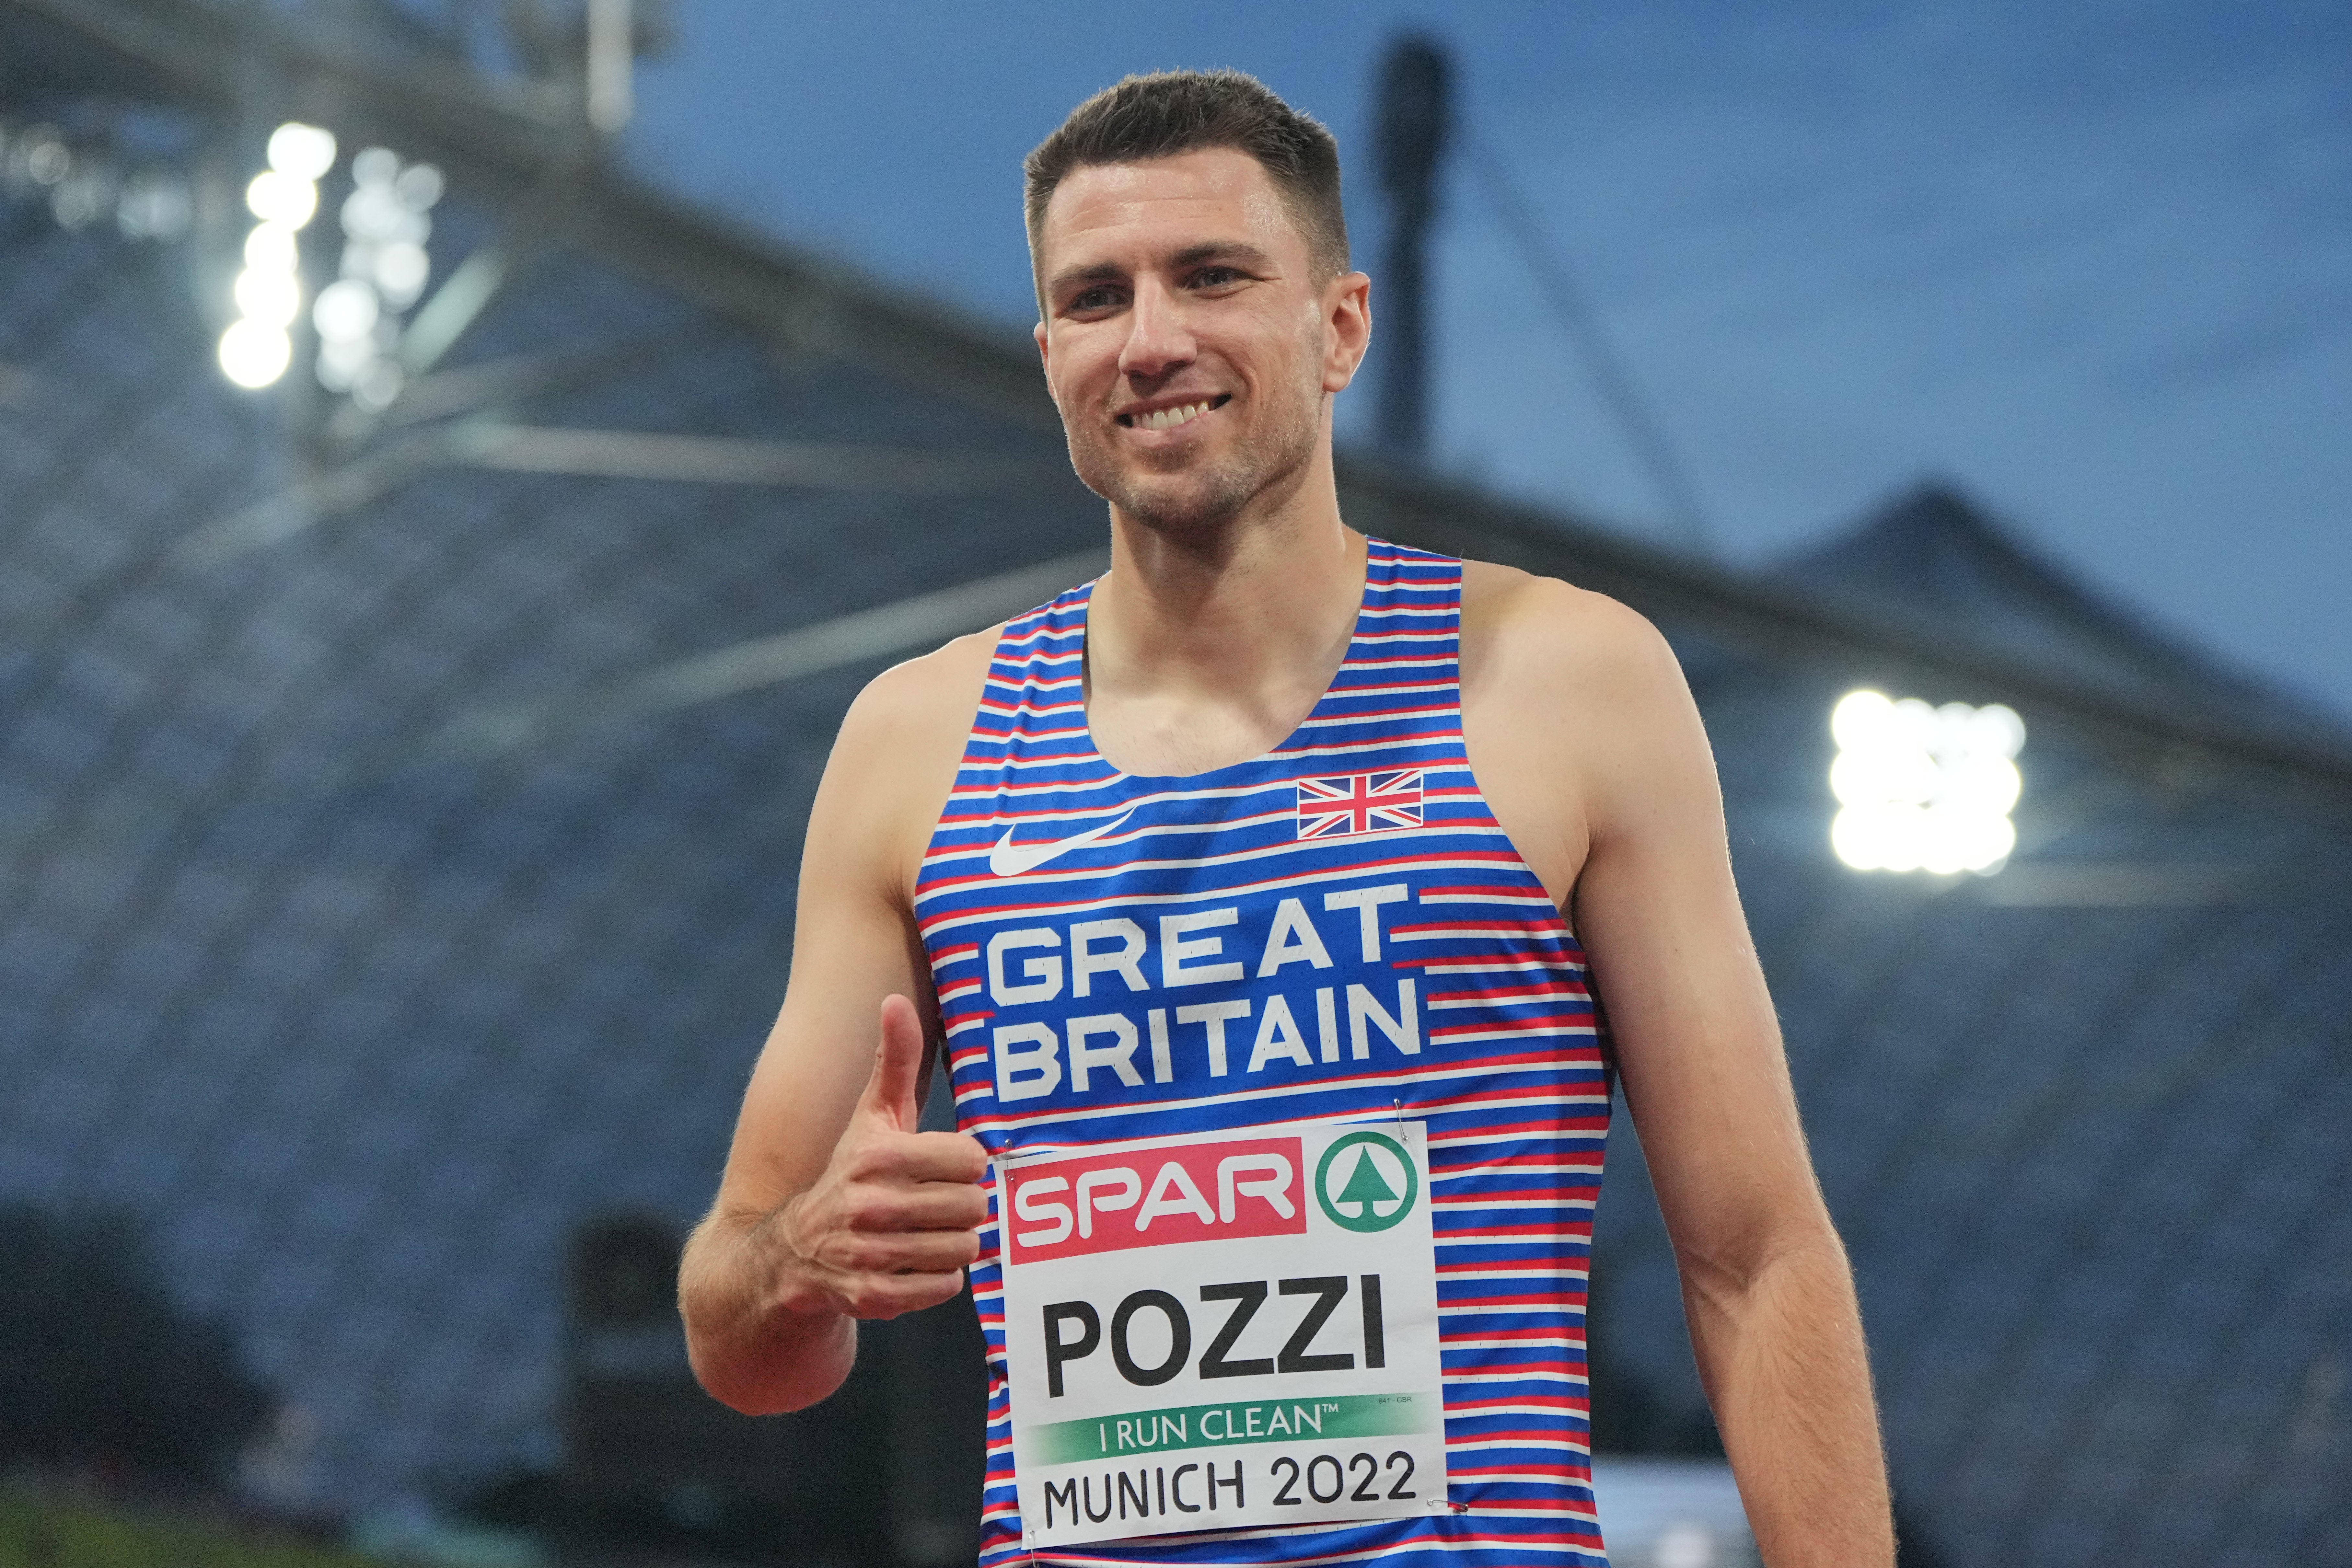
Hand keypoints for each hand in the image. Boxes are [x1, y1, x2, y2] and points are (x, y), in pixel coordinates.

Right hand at [773, 994, 988, 1319]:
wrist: (792, 1254)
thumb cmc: (849, 1173)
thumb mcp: (871, 1116)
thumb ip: (894, 1060)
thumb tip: (895, 1000)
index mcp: (878, 1156)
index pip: (971, 1160)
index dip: (966, 1165)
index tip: (947, 1167)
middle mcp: (871, 1205)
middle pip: (973, 1207)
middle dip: (964, 1206)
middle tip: (942, 1204)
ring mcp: (871, 1254)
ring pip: (964, 1249)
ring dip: (955, 1243)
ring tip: (929, 1232)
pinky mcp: (874, 1298)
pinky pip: (946, 1287)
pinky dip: (940, 1279)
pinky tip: (916, 1263)